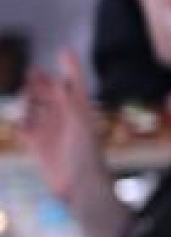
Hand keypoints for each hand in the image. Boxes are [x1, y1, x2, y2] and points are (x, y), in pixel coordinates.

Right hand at [23, 48, 110, 207]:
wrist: (80, 186)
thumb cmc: (86, 155)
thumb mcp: (81, 124)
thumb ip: (70, 101)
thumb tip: (61, 79)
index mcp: (80, 112)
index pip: (74, 85)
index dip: (70, 68)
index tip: (64, 50)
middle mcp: (65, 119)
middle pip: (51, 95)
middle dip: (42, 83)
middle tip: (32, 72)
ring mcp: (50, 131)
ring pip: (36, 109)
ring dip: (29, 99)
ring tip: (25, 91)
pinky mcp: (37, 146)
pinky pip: (25, 129)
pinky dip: (20, 122)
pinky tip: (17, 120)